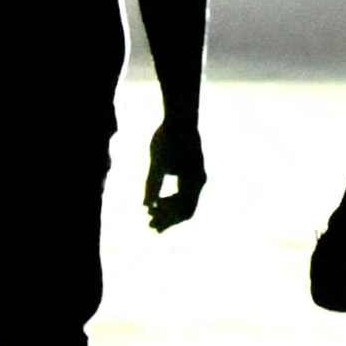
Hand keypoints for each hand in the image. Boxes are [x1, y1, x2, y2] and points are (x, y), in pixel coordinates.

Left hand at [144, 115, 207, 230]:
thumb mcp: (157, 163)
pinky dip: (171, 201)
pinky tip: (158, 202)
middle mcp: (199, 181)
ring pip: (185, 202)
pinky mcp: (192, 172)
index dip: (168, 219)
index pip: (184, 209)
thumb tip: (146, 206)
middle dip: (169, 219)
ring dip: (169, 211)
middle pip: (186, 209)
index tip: (150, 221)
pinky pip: (184, 193)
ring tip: (151, 216)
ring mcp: (197, 177)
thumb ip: (152, 185)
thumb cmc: (168, 138)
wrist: (180, 118)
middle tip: (150, 227)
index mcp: (194, 181)